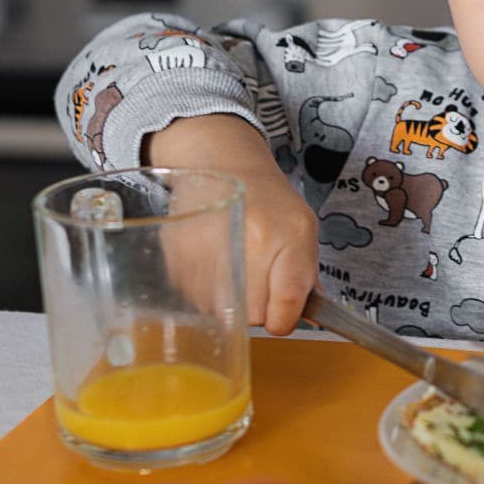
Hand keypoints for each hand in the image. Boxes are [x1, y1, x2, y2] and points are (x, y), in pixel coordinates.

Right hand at [145, 114, 317, 334]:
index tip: (283, 313)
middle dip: (261, 305)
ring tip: (237, 262)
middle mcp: (246, 246)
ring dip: (231, 299)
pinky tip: (215, 261)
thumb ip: (307, 275)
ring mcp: (207, 253)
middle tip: (260, 274)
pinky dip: (206, 289)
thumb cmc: (268, 200)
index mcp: (285, 239)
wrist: (223, 165)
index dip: (285, 318)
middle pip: (254, 316)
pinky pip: (196, 300)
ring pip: (222, 313)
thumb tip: (305, 316)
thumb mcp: (303, 228)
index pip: (286, 308)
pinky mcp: (177, 258)